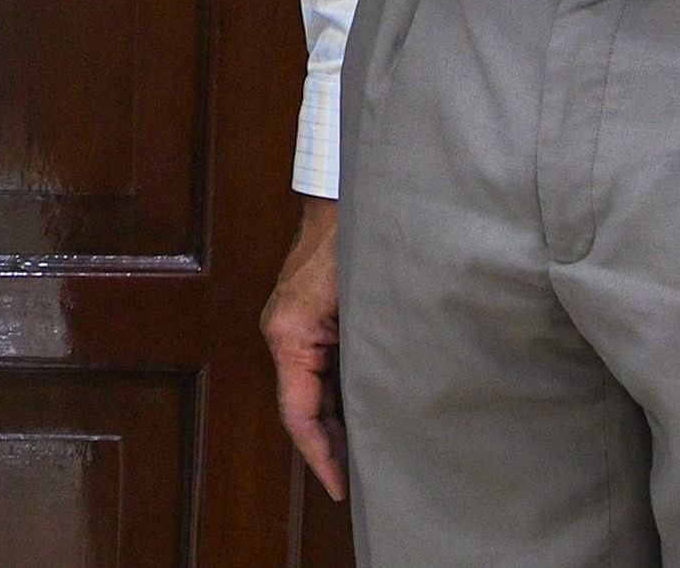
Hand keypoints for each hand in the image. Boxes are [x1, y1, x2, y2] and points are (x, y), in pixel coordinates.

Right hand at [261, 195, 345, 500]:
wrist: (345, 191)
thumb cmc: (353, 239)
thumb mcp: (364, 303)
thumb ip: (370, 353)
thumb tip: (394, 402)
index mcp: (289, 335)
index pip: (298, 414)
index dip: (321, 456)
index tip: (342, 488)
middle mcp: (285, 334)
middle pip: (305, 407)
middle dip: (333, 446)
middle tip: (364, 481)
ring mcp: (296, 326)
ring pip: (314, 389)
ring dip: (339, 421)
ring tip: (371, 454)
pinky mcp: (312, 318)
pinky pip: (322, 368)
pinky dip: (341, 395)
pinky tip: (369, 408)